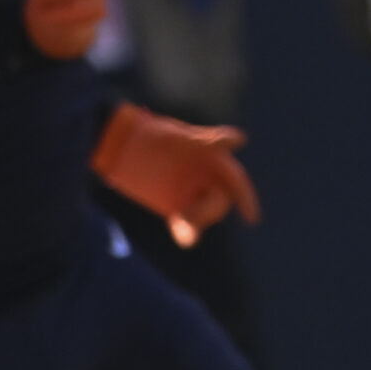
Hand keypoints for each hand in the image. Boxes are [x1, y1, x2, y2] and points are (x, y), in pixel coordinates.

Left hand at [91, 102, 259, 247]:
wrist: (119, 143)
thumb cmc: (152, 134)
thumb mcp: (179, 138)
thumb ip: (208, 141)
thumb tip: (241, 140)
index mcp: (212, 160)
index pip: (235, 180)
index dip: (245, 198)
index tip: (251, 217)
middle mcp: (203, 177)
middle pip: (220, 200)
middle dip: (210, 210)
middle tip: (188, 215)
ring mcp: (187, 191)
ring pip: (204, 213)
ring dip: (199, 221)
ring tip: (182, 222)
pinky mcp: (171, 204)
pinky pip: (185, 224)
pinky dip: (187, 232)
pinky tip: (183, 235)